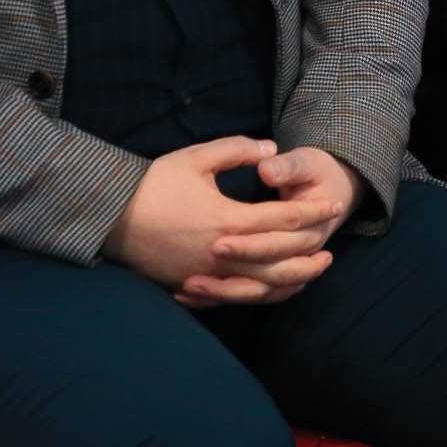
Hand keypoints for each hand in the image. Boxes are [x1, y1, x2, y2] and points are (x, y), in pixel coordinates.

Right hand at [106, 137, 349, 307]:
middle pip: (282, 256)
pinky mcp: (197, 285)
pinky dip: (266, 294)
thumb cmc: (154, 184)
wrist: (111, 218)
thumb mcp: (196, 158)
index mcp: (228, 219)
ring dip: (297, 277)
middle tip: (334, 237)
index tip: (335, 204)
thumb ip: (238, 150)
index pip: (285, 218)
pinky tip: (279, 287)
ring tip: (317, 268)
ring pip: (266, 285)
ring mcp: (211, 274)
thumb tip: (272, 149)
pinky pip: (241, 297)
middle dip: (313, 246)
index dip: (314, 210)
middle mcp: (224, 253)